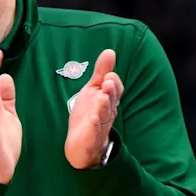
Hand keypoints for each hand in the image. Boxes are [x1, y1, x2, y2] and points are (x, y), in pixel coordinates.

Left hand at [65, 49, 123, 168]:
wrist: (81, 144)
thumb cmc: (89, 114)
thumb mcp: (93, 90)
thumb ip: (101, 72)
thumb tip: (110, 51)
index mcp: (107, 101)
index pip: (114, 90)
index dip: (113, 83)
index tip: (108, 75)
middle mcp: (106, 113)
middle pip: (111, 102)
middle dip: (110, 92)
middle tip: (107, 82)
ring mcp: (100, 126)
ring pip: (104, 116)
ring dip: (103, 107)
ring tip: (101, 98)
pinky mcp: (91, 138)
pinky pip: (94, 132)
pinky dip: (94, 126)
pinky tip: (92, 119)